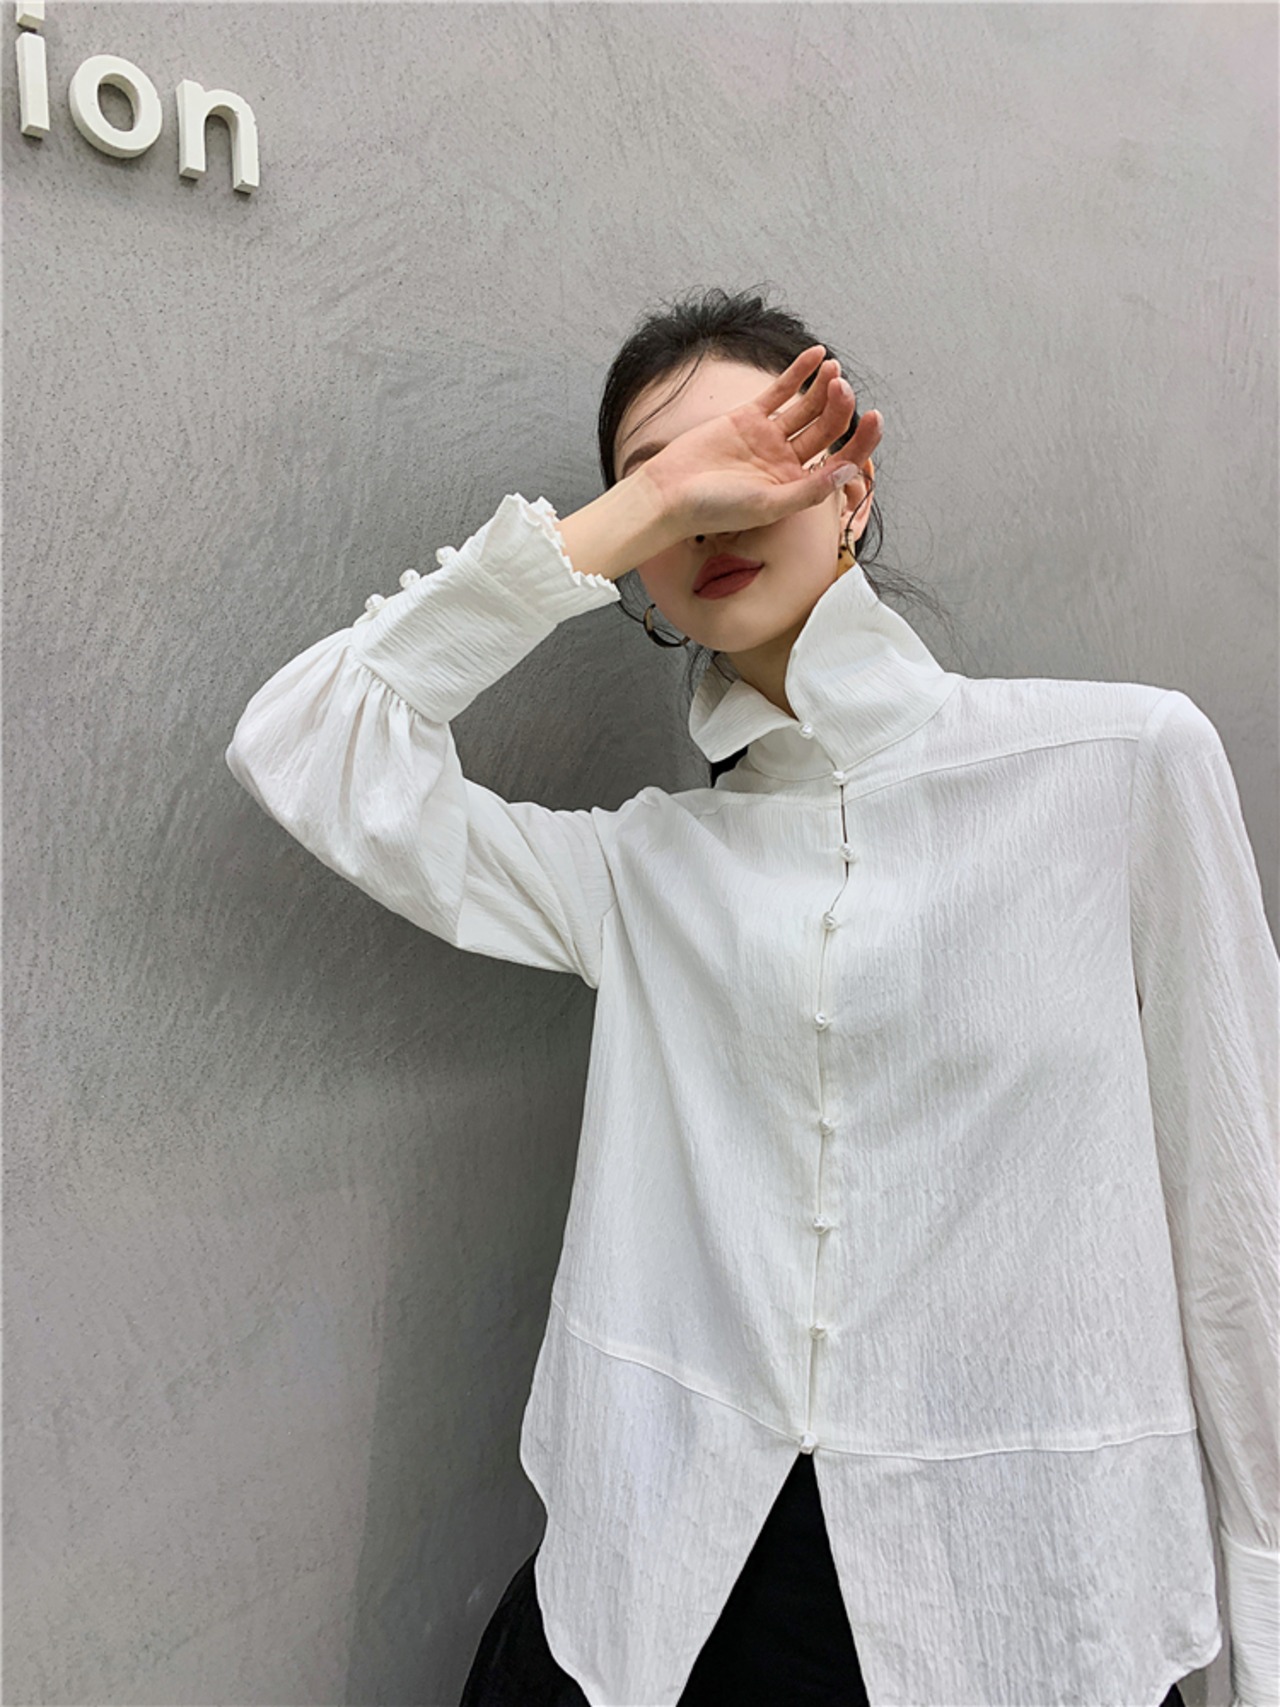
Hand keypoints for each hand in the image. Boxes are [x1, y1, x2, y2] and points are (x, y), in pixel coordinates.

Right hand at [632, 345, 882, 540]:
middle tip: (845, 388)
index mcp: (797, 487)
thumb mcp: (768, 505)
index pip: (841, 461)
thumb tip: (850, 471)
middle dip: (840, 408)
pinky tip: (817, 355)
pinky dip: (798, 373)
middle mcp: (787, 462)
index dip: (862, 441)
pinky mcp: (748, 418)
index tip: (875, 418)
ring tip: (835, 370)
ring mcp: (769, 438)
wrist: (669, 494)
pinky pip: (780, 392)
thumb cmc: (715, 510)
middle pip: (826, 430)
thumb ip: (810, 490)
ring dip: (823, 388)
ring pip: (807, 408)